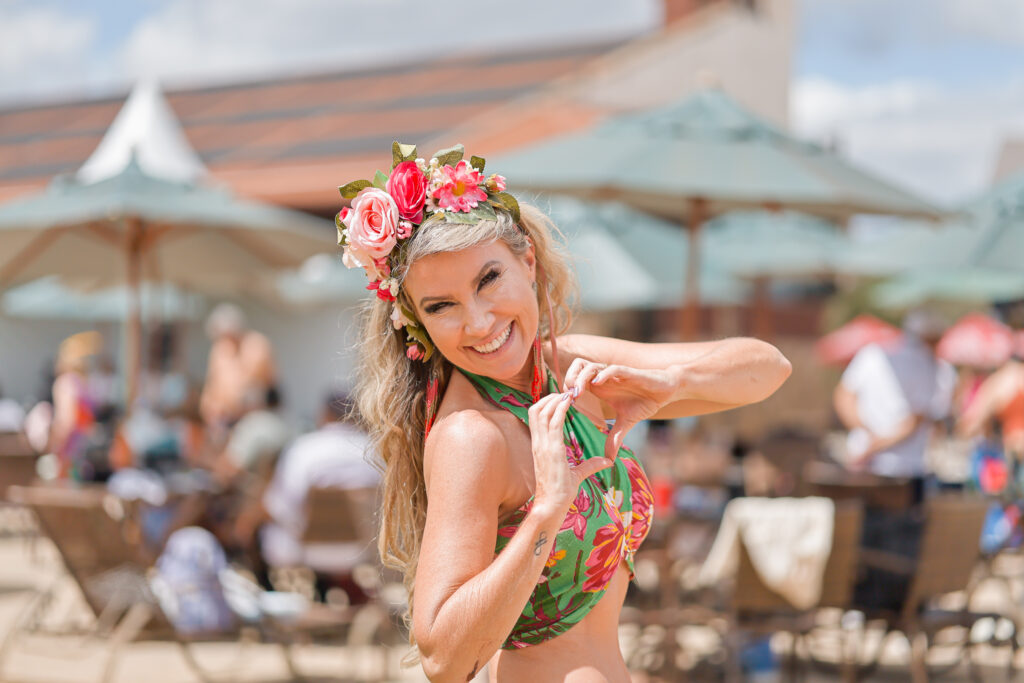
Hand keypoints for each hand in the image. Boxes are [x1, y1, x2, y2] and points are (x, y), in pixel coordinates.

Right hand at [528, 392, 612, 510]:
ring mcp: (543, 446)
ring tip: (568, 393)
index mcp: (540, 447)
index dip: (547, 404)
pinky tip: (570, 401)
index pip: (537, 417)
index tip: (562, 398)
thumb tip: (607, 461)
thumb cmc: (560, 493)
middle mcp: (539, 443)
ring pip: (542, 412)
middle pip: (536, 410)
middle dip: (549, 397)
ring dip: (555, 400)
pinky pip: (553, 423)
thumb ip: (590, 465)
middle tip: (566, 392)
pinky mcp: (551, 450)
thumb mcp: (577, 474)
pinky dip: (560, 408)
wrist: (552, 507)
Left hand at [563, 359, 677, 459]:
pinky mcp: (628, 372)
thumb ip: (615, 438)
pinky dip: (603, 374)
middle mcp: (604, 377)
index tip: (564, 406)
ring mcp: (614, 374)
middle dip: (569, 379)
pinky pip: (612, 369)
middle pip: (577, 367)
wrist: (665, 392)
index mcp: (599, 387)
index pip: (575, 380)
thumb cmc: (643, 402)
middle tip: (569, 398)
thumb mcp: (626, 422)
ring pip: (590, 366)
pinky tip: (597, 383)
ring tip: (578, 393)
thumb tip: (609, 459)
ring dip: (581, 378)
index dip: (567, 390)